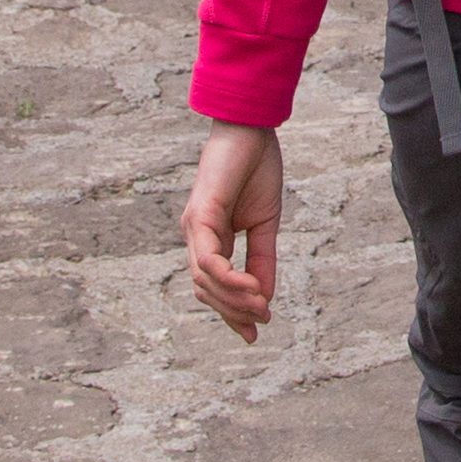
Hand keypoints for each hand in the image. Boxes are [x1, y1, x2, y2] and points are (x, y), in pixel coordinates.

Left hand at [182, 123, 284, 341]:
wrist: (252, 129)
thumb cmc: (256, 169)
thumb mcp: (265, 223)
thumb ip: (262, 258)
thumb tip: (265, 295)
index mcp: (210, 238)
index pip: (213, 286)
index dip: (232, 312)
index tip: (256, 332)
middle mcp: (196, 236)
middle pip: (205, 290)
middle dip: (233, 312)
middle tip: (262, 322)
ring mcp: (194, 227)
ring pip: (204, 280)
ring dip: (234, 300)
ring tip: (262, 307)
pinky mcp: (200, 215)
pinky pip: (207, 259)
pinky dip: (229, 279)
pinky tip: (253, 288)